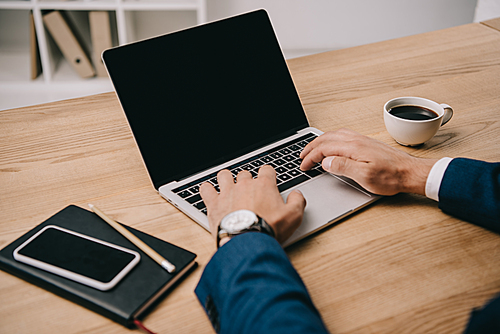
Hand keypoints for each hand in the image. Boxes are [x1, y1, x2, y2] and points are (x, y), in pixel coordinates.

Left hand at [199, 165, 305, 245]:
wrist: (247, 241)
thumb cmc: (269, 229)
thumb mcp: (294, 217)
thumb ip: (298, 202)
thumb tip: (297, 194)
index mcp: (264, 185)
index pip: (267, 170)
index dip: (268, 175)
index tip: (269, 181)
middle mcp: (245, 184)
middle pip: (245, 173)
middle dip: (247, 180)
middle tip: (250, 192)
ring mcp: (227, 192)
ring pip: (224, 175)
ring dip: (226, 179)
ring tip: (229, 187)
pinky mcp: (214, 203)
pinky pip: (206, 189)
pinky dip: (207, 189)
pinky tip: (209, 192)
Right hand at [300, 128, 437, 195]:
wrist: (410, 172)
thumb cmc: (391, 177)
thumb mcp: (365, 176)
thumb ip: (343, 167)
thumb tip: (326, 161)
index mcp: (353, 147)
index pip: (324, 148)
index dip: (311, 157)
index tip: (304, 166)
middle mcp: (356, 140)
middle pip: (327, 138)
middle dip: (311, 147)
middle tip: (302, 157)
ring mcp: (362, 140)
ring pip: (334, 135)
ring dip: (320, 141)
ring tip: (312, 150)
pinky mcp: (367, 143)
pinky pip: (342, 136)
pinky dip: (331, 140)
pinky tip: (332, 145)